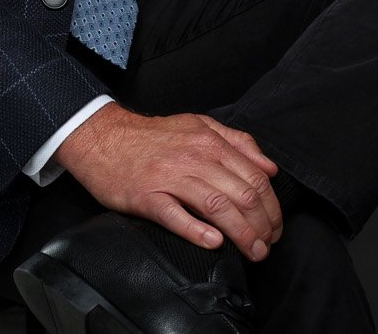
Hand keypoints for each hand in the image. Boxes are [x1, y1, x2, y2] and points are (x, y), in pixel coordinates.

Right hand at [52, 102, 283, 259]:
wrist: (103, 138)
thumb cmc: (152, 137)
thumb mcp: (198, 126)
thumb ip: (237, 142)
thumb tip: (269, 167)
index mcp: (210, 141)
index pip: (256, 177)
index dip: (272, 207)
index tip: (275, 226)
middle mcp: (195, 157)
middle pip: (242, 195)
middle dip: (263, 226)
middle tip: (268, 246)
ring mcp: (170, 177)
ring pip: (217, 207)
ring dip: (242, 234)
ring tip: (253, 252)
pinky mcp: (147, 196)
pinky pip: (176, 216)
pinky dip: (198, 231)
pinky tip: (214, 244)